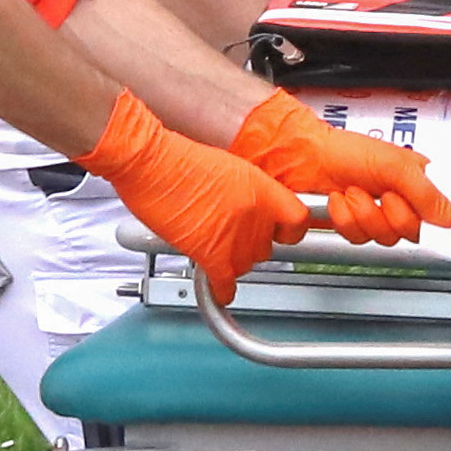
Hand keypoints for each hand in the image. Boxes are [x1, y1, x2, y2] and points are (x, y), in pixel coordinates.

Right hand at [83, 98, 311, 303]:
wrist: (152, 164)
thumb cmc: (179, 159)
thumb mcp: (230, 167)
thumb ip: (248, 192)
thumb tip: (249, 208)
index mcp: (263, 190)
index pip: (298, 221)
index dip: (289, 231)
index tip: (283, 234)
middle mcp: (255, 216)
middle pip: (267, 247)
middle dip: (251, 245)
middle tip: (232, 236)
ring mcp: (235, 238)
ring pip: (246, 265)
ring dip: (232, 261)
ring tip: (214, 246)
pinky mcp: (211, 254)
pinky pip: (226, 284)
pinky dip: (222, 290)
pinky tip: (220, 290)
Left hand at [231, 92, 450, 247]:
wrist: (303, 157)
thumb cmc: (346, 150)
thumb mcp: (394, 164)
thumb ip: (424, 192)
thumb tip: (449, 216)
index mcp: (418, 181)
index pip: (439, 213)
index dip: (430, 219)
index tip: (418, 212)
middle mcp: (400, 199)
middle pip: (412, 231)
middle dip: (391, 214)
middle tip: (381, 195)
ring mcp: (376, 214)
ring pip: (384, 238)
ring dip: (364, 214)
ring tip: (353, 192)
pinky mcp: (354, 225)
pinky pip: (359, 238)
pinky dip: (346, 219)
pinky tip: (340, 200)